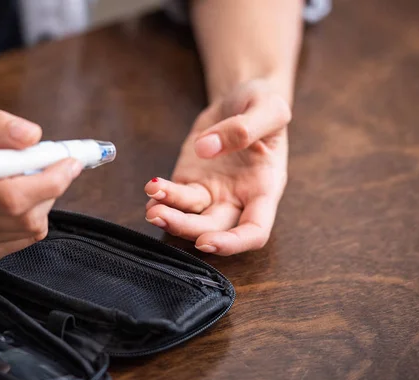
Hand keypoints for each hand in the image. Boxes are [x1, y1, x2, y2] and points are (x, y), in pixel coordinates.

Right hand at [0, 96, 81, 263]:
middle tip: (52, 164)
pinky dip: (30, 217)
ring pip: (29, 229)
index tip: (69, 161)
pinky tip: (13, 199)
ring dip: (42, 201)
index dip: (49, 180)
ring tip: (23, 177)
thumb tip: (33, 136)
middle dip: (51, 188)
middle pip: (23, 216)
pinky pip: (21, 240)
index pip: (9, 195)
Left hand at [144, 80, 290, 254]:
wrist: (240, 98)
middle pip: (214, 228)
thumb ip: (244, 128)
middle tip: (160, 214)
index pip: (255, 231)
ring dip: (169, 216)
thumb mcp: (268, 107)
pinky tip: (151, 192)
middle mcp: (238, 197)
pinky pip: (176, 198)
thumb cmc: (262, 105)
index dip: (232, 244)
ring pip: (190, 217)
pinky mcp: (191, 180)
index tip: (206, 241)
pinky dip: (161, 199)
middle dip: (186, 228)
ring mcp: (213, 192)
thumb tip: (207, 149)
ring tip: (150, 205)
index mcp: (265, 188)